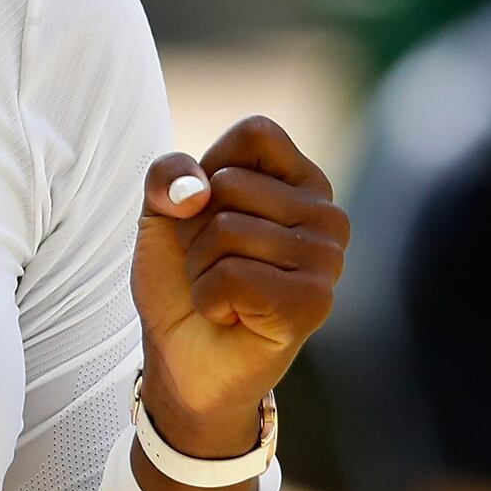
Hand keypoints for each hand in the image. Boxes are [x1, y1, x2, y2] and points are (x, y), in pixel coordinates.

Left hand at [133, 116, 348, 454]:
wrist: (182, 358)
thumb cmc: (182, 279)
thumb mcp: (162, 213)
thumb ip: (167, 176)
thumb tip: (195, 189)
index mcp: (301, 181)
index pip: (257, 132)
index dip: (209, 170)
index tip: (207, 213)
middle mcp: (326, 214)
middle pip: (232, 183)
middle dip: (196, 230)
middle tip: (213, 266)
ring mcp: (328, 259)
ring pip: (228, 230)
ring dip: (201, 268)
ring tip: (222, 292)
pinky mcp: (314, 302)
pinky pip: (234, 274)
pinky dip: (209, 297)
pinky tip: (230, 315)